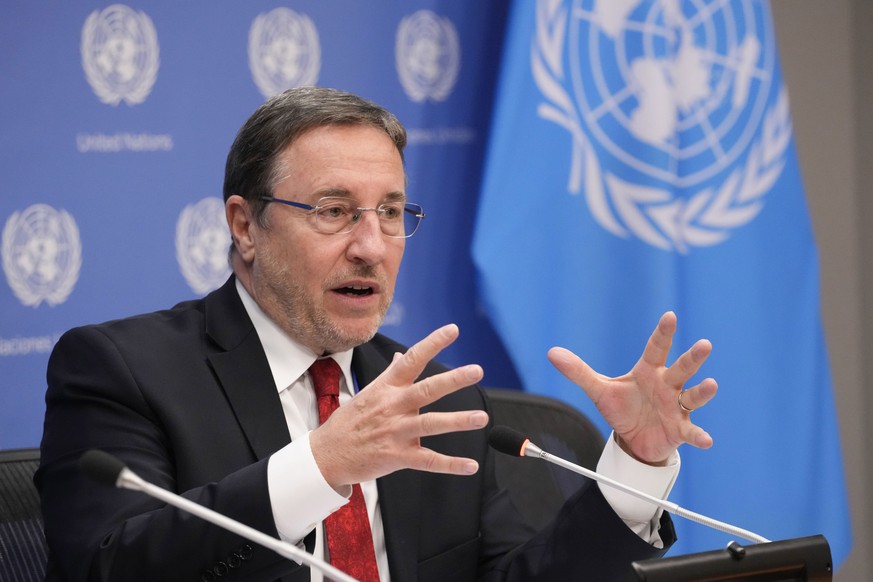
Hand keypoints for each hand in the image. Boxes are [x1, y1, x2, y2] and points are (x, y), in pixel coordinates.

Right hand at [309, 324, 487, 490]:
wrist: (325, 455)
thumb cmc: (349, 422)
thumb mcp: (367, 393)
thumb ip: (391, 375)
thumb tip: (403, 356)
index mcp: (387, 387)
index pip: (413, 360)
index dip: (433, 343)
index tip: (453, 329)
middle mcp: (393, 407)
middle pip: (427, 389)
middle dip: (454, 379)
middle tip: (477, 370)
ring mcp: (396, 432)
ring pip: (432, 424)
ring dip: (458, 421)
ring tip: (481, 418)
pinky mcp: (397, 457)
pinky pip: (429, 460)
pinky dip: (451, 465)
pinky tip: (471, 466)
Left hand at [547, 311, 716, 464]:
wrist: (634, 438)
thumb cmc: (622, 407)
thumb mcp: (599, 389)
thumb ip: (578, 371)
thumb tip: (552, 353)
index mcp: (649, 371)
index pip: (656, 348)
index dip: (663, 333)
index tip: (670, 317)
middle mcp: (667, 385)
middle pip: (681, 368)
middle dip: (693, 357)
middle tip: (705, 344)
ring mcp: (676, 407)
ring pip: (692, 396)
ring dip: (703, 391)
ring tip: (711, 384)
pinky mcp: (679, 429)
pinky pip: (690, 431)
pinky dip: (699, 436)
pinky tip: (706, 440)